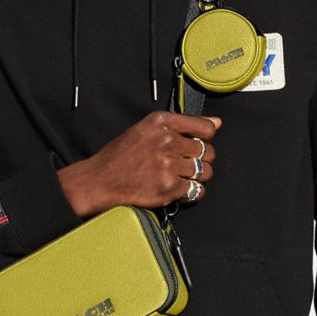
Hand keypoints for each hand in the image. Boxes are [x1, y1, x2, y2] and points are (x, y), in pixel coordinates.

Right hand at [57, 110, 221, 217]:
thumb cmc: (120, 156)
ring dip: (196, 178)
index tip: (196, 145)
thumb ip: (182, 126)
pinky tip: (176, 190)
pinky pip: (196, 191)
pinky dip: (190, 193)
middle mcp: (166, 140)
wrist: (99, 181)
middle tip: (183, 165)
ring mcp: (168, 164)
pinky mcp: (169, 186)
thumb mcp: (146, 130)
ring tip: (179, 178)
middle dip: (199, 160)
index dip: (205, 139)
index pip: (205, 128)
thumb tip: (217, 122)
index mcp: (161, 122)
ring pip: (204, 172)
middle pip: (207, 151)